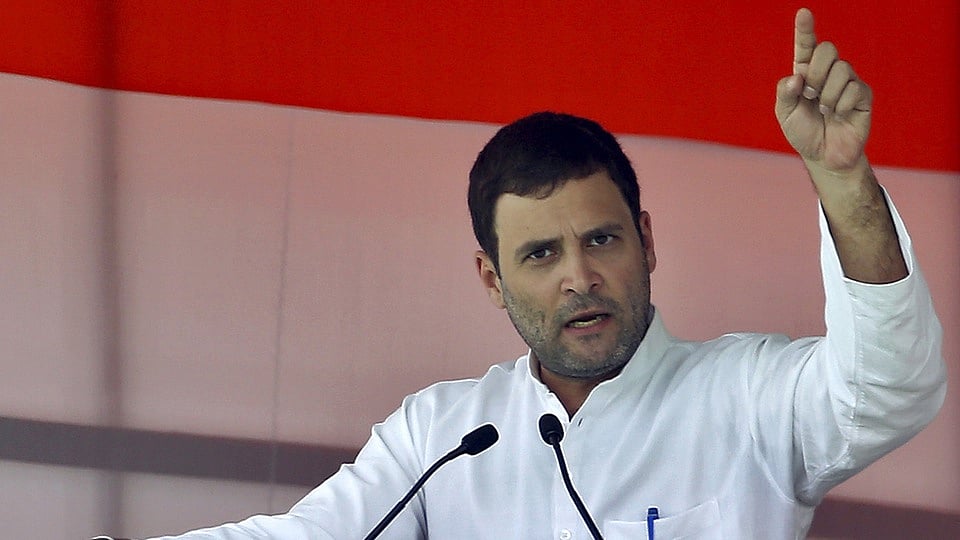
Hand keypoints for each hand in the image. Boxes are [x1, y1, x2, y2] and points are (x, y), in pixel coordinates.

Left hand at [775, 8, 871, 174]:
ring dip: (828, 94)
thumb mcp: (785, 114)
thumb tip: (796, 76)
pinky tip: (839, 115)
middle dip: (816, 72)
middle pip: (827, 50)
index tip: (803, 13)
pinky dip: (841, 106)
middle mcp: (828, 73)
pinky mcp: (863, 95)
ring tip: (825, 110)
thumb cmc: (804, 133)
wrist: (823, 156)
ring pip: (842, 69)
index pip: (806, 46)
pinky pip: (854, 88)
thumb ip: (784, 93)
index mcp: (805, 73)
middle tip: (811, 94)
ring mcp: (848, 82)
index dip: (805, 29)